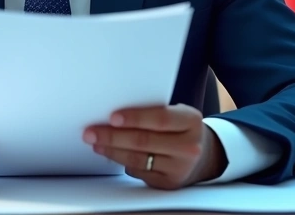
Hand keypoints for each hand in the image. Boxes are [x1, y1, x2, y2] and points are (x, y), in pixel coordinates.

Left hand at [83, 104, 225, 189]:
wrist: (203, 155)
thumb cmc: (181, 129)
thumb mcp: (177, 114)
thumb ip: (153, 112)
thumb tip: (116, 115)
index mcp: (191, 121)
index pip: (160, 119)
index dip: (134, 118)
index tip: (112, 117)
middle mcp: (188, 146)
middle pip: (144, 141)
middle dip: (113, 136)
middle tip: (91, 132)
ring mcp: (179, 167)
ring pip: (138, 158)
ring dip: (112, 150)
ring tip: (96, 143)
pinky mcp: (168, 183)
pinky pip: (139, 171)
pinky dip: (122, 162)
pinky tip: (110, 153)